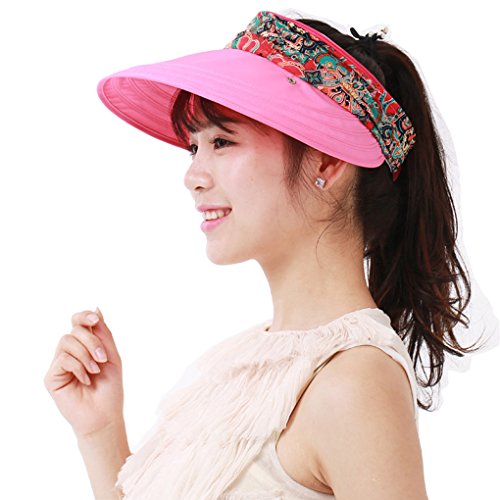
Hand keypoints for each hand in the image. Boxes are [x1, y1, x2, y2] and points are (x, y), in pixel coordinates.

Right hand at [44, 308, 124, 437]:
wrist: (104, 415)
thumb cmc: (110, 388)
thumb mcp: (111, 356)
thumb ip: (103, 333)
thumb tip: (96, 309)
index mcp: (85, 345)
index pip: (77, 322)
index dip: (84, 316)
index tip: (95, 320)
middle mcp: (70, 352)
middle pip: (74, 329)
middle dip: (92, 340)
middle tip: (103, 357)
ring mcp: (59, 364)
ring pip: (67, 341)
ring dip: (86, 354)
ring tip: (96, 370)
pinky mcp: (51, 377)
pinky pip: (62, 359)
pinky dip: (79, 367)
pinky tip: (86, 380)